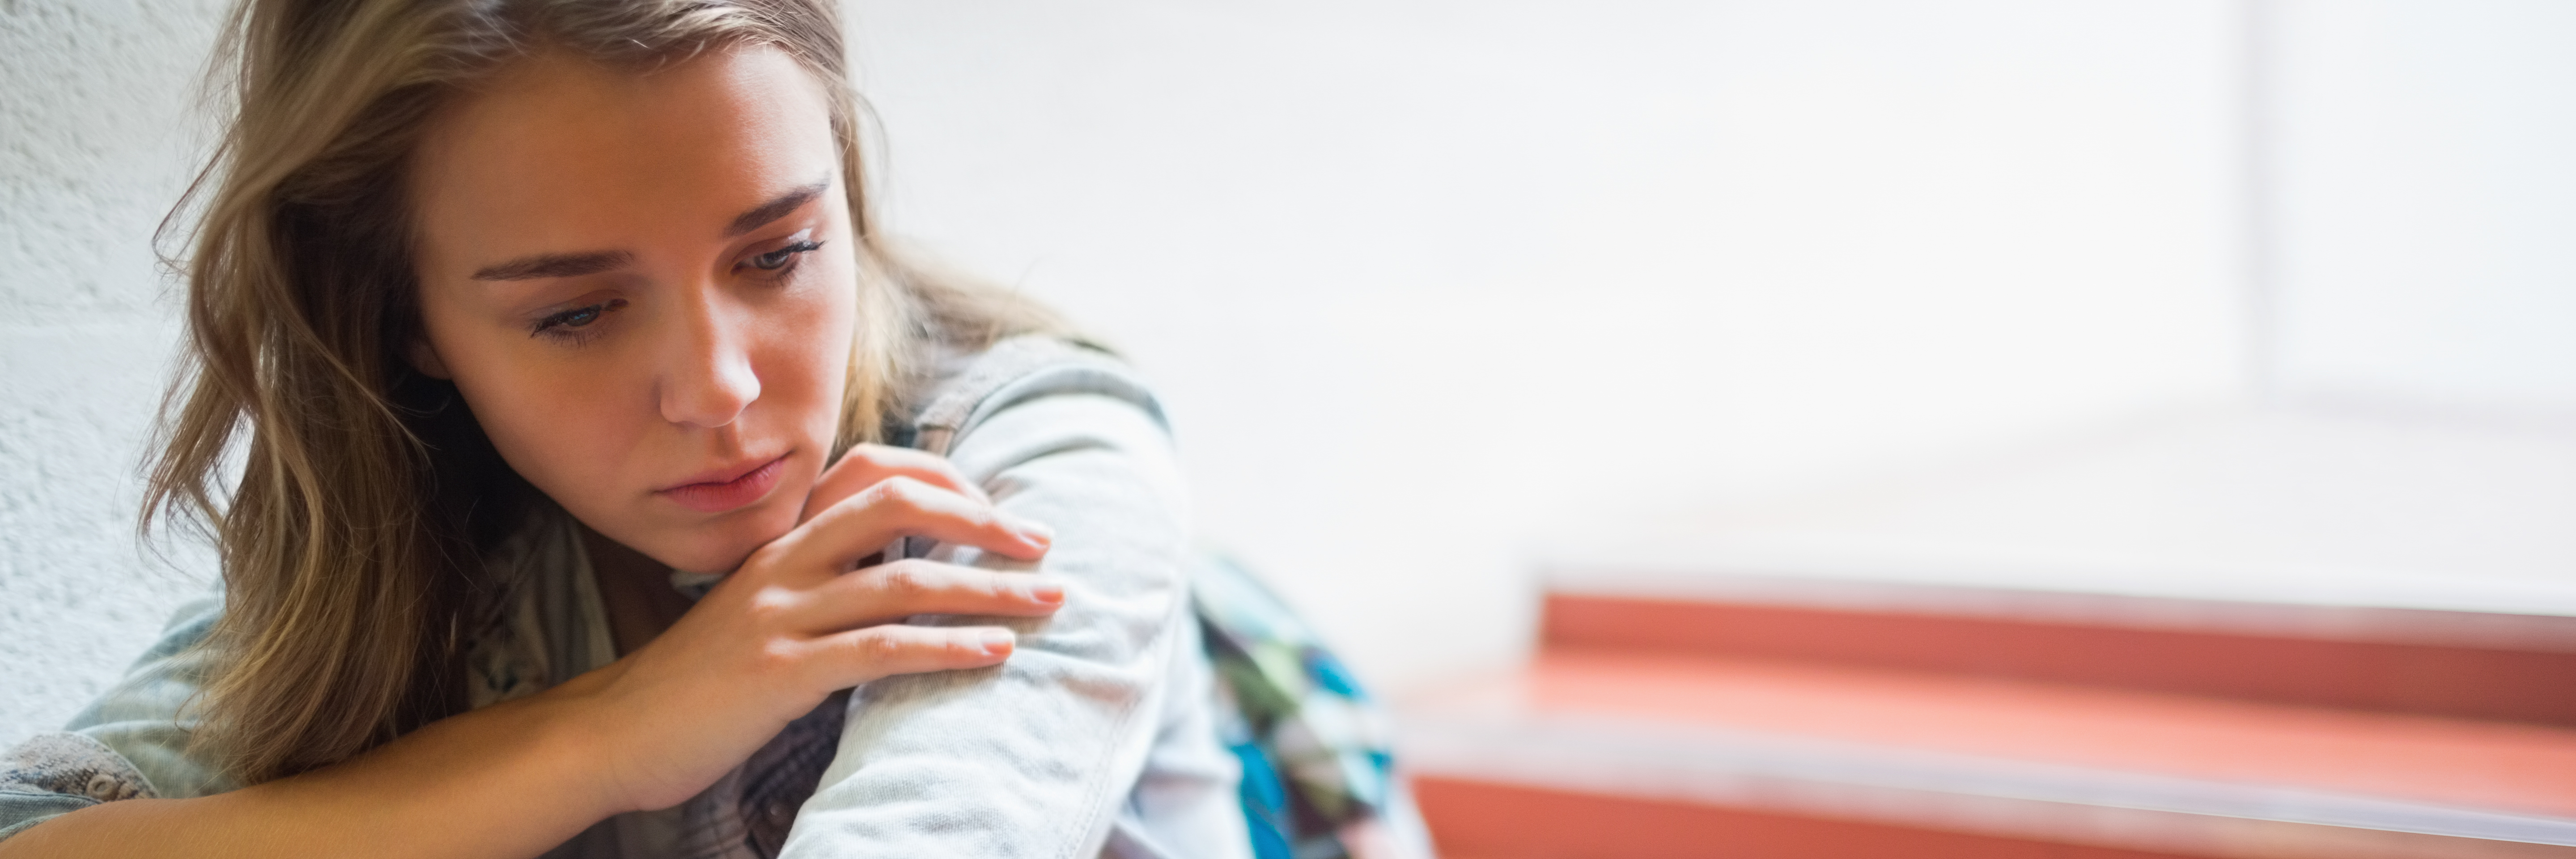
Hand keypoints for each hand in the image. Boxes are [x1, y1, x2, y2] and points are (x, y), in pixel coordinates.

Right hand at [561, 445, 1059, 812]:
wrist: (617, 732)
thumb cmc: (701, 680)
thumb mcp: (764, 610)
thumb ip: (823, 583)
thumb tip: (902, 576)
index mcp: (783, 541)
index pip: (874, 473)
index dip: (948, 482)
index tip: (1000, 515)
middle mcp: (784, 563)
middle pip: (899, 506)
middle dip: (984, 521)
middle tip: (1044, 546)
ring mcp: (781, 615)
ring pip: (905, 580)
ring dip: (988, 589)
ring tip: (1047, 600)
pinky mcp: (781, 672)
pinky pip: (882, 649)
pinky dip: (948, 647)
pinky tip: (995, 654)